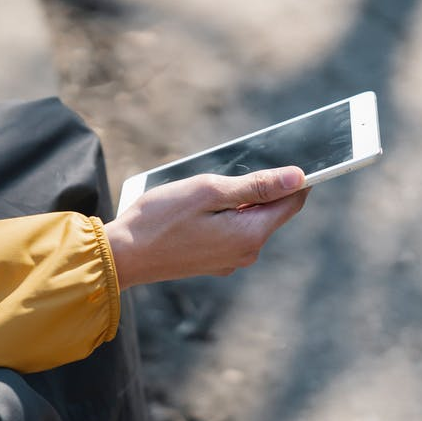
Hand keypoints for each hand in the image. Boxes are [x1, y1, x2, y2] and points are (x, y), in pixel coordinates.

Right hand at [103, 167, 309, 289]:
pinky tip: (196, 211)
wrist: (124, 255)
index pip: (292, 202)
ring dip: (236, 202)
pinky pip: (231, 233)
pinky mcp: (213, 263)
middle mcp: (247, 252)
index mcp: (250, 234)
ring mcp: (230, 261)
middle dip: (258, 189)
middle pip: (270, 212)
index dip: (294, 179)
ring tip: (203, 193)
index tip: (285, 158)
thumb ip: (256, 185)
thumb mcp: (209, 191)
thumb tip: (298, 178)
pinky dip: (223, 217)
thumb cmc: (161, 218)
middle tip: (225, 173)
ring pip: (249, 221)